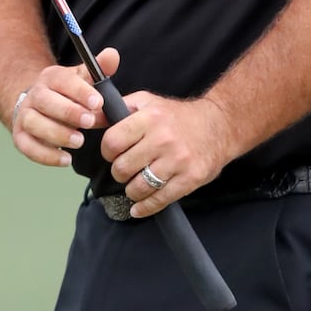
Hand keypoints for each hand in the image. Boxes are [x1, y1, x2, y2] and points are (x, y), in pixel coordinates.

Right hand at [11, 47, 119, 167]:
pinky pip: (28, 147)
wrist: (38, 106)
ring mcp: (25, 116)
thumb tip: (113, 55)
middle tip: (89, 122)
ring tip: (79, 141)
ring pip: (34, 123)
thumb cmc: (67, 94)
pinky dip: (46, 155)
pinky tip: (66, 159)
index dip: (80, 92)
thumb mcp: (83, 79)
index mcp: (51, 77)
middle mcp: (35, 94)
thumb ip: (99, 69)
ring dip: (57, 134)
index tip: (98, 103)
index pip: (63, 81)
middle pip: (46, 101)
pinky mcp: (20, 136)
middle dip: (69, 112)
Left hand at [100, 92, 234, 218]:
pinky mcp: (189, 179)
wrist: (219, 125)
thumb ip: (119, 109)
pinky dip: (144, 208)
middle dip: (119, 172)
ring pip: (138, 187)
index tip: (113, 153)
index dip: (108, 151)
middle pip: (122, 168)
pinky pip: (159, 200)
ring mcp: (177, 161)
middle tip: (125, 169)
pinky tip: (138, 207)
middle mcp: (163, 139)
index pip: (112, 142)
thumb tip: (91, 119)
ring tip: (134, 185)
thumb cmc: (177, 115)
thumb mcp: (147, 102)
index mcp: (149, 118)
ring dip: (131, 190)